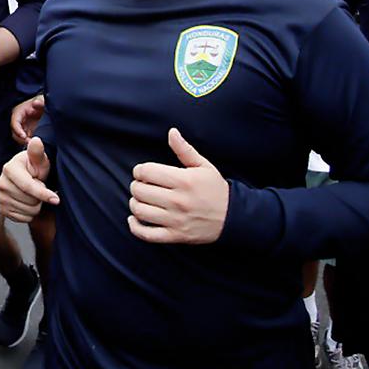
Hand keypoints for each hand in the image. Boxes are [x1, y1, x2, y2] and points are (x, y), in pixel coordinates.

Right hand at [0, 137, 58, 221]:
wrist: (25, 179)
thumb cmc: (34, 168)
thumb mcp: (39, 159)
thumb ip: (37, 152)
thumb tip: (37, 141)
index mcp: (9, 169)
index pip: (28, 187)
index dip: (44, 194)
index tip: (56, 199)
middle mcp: (1, 183)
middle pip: (30, 201)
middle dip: (40, 198)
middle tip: (38, 188)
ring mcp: (0, 197)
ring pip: (28, 211)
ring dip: (36, 206)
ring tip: (33, 195)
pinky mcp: (2, 209)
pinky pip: (22, 219)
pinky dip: (29, 214)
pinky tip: (28, 203)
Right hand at [11, 95, 45, 145]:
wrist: (43, 107)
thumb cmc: (41, 102)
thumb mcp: (41, 100)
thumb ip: (39, 101)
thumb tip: (36, 103)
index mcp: (18, 112)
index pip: (14, 122)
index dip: (17, 130)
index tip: (24, 136)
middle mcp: (18, 121)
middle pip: (14, 132)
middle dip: (21, 139)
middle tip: (30, 143)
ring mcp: (22, 127)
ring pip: (18, 137)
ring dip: (25, 142)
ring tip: (33, 144)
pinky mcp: (26, 132)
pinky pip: (24, 139)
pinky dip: (28, 143)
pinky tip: (35, 144)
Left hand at [128, 128, 228, 244]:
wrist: (234, 218)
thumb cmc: (216, 189)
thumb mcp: (203, 166)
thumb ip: (184, 149)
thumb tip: (171, 132)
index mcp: (183, 181)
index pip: (146, 172)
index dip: (140, 170)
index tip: (144, 172)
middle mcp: (178, 200)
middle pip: (139, 190)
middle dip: (137, 185)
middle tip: (143, 185)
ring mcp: (176, 220)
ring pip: (140, 211)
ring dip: (135, 203)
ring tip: (141, 200)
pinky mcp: (176, 235)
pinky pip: (147, 234)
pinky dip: (135, 227)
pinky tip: (134, 219)